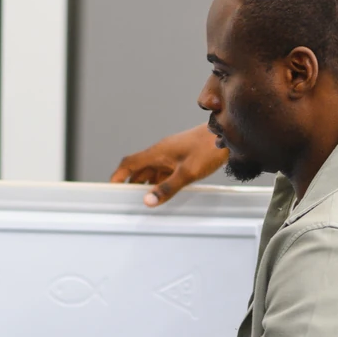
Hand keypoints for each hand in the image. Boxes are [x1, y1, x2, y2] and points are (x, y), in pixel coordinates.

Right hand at [111, 123, 227, 206]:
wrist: (226, 136)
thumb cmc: (208, 149)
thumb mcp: (187, 173)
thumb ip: (167, 188)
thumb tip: (148, 201)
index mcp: (157, 153)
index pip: (129, 163)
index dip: (118, 176)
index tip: (110, 188)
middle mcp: (161, 153)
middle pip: (139, 169)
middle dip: (132, 184)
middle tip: (127, 201)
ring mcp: (171, 155)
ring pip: (153, 171)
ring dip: (147, 184)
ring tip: (145, 201)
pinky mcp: (181, 158)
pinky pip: (165, 171)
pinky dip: (161, 182)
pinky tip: (165, 192)